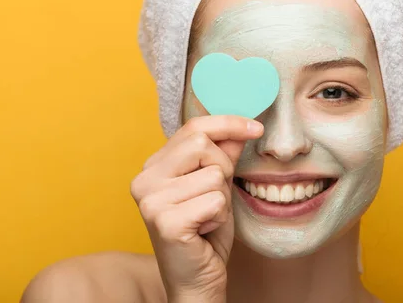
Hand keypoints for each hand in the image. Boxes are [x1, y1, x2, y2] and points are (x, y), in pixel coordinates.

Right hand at [130, 115, 263, 301]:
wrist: (197, 278)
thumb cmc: (205, 232)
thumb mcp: (217, 186)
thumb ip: (224, 154)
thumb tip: (242, 126)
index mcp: (153, 166)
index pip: (193, 127)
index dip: (228, 124)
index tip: (257, 127)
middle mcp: (144, 179)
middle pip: (201, 144)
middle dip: (222, 169)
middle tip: (215, 197)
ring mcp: (151, 200)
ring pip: (213, 174)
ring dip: (221, 198)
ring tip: (207, 217)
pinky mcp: (164, 221)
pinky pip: (215, 201)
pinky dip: (219, 217)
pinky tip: (204, 230)